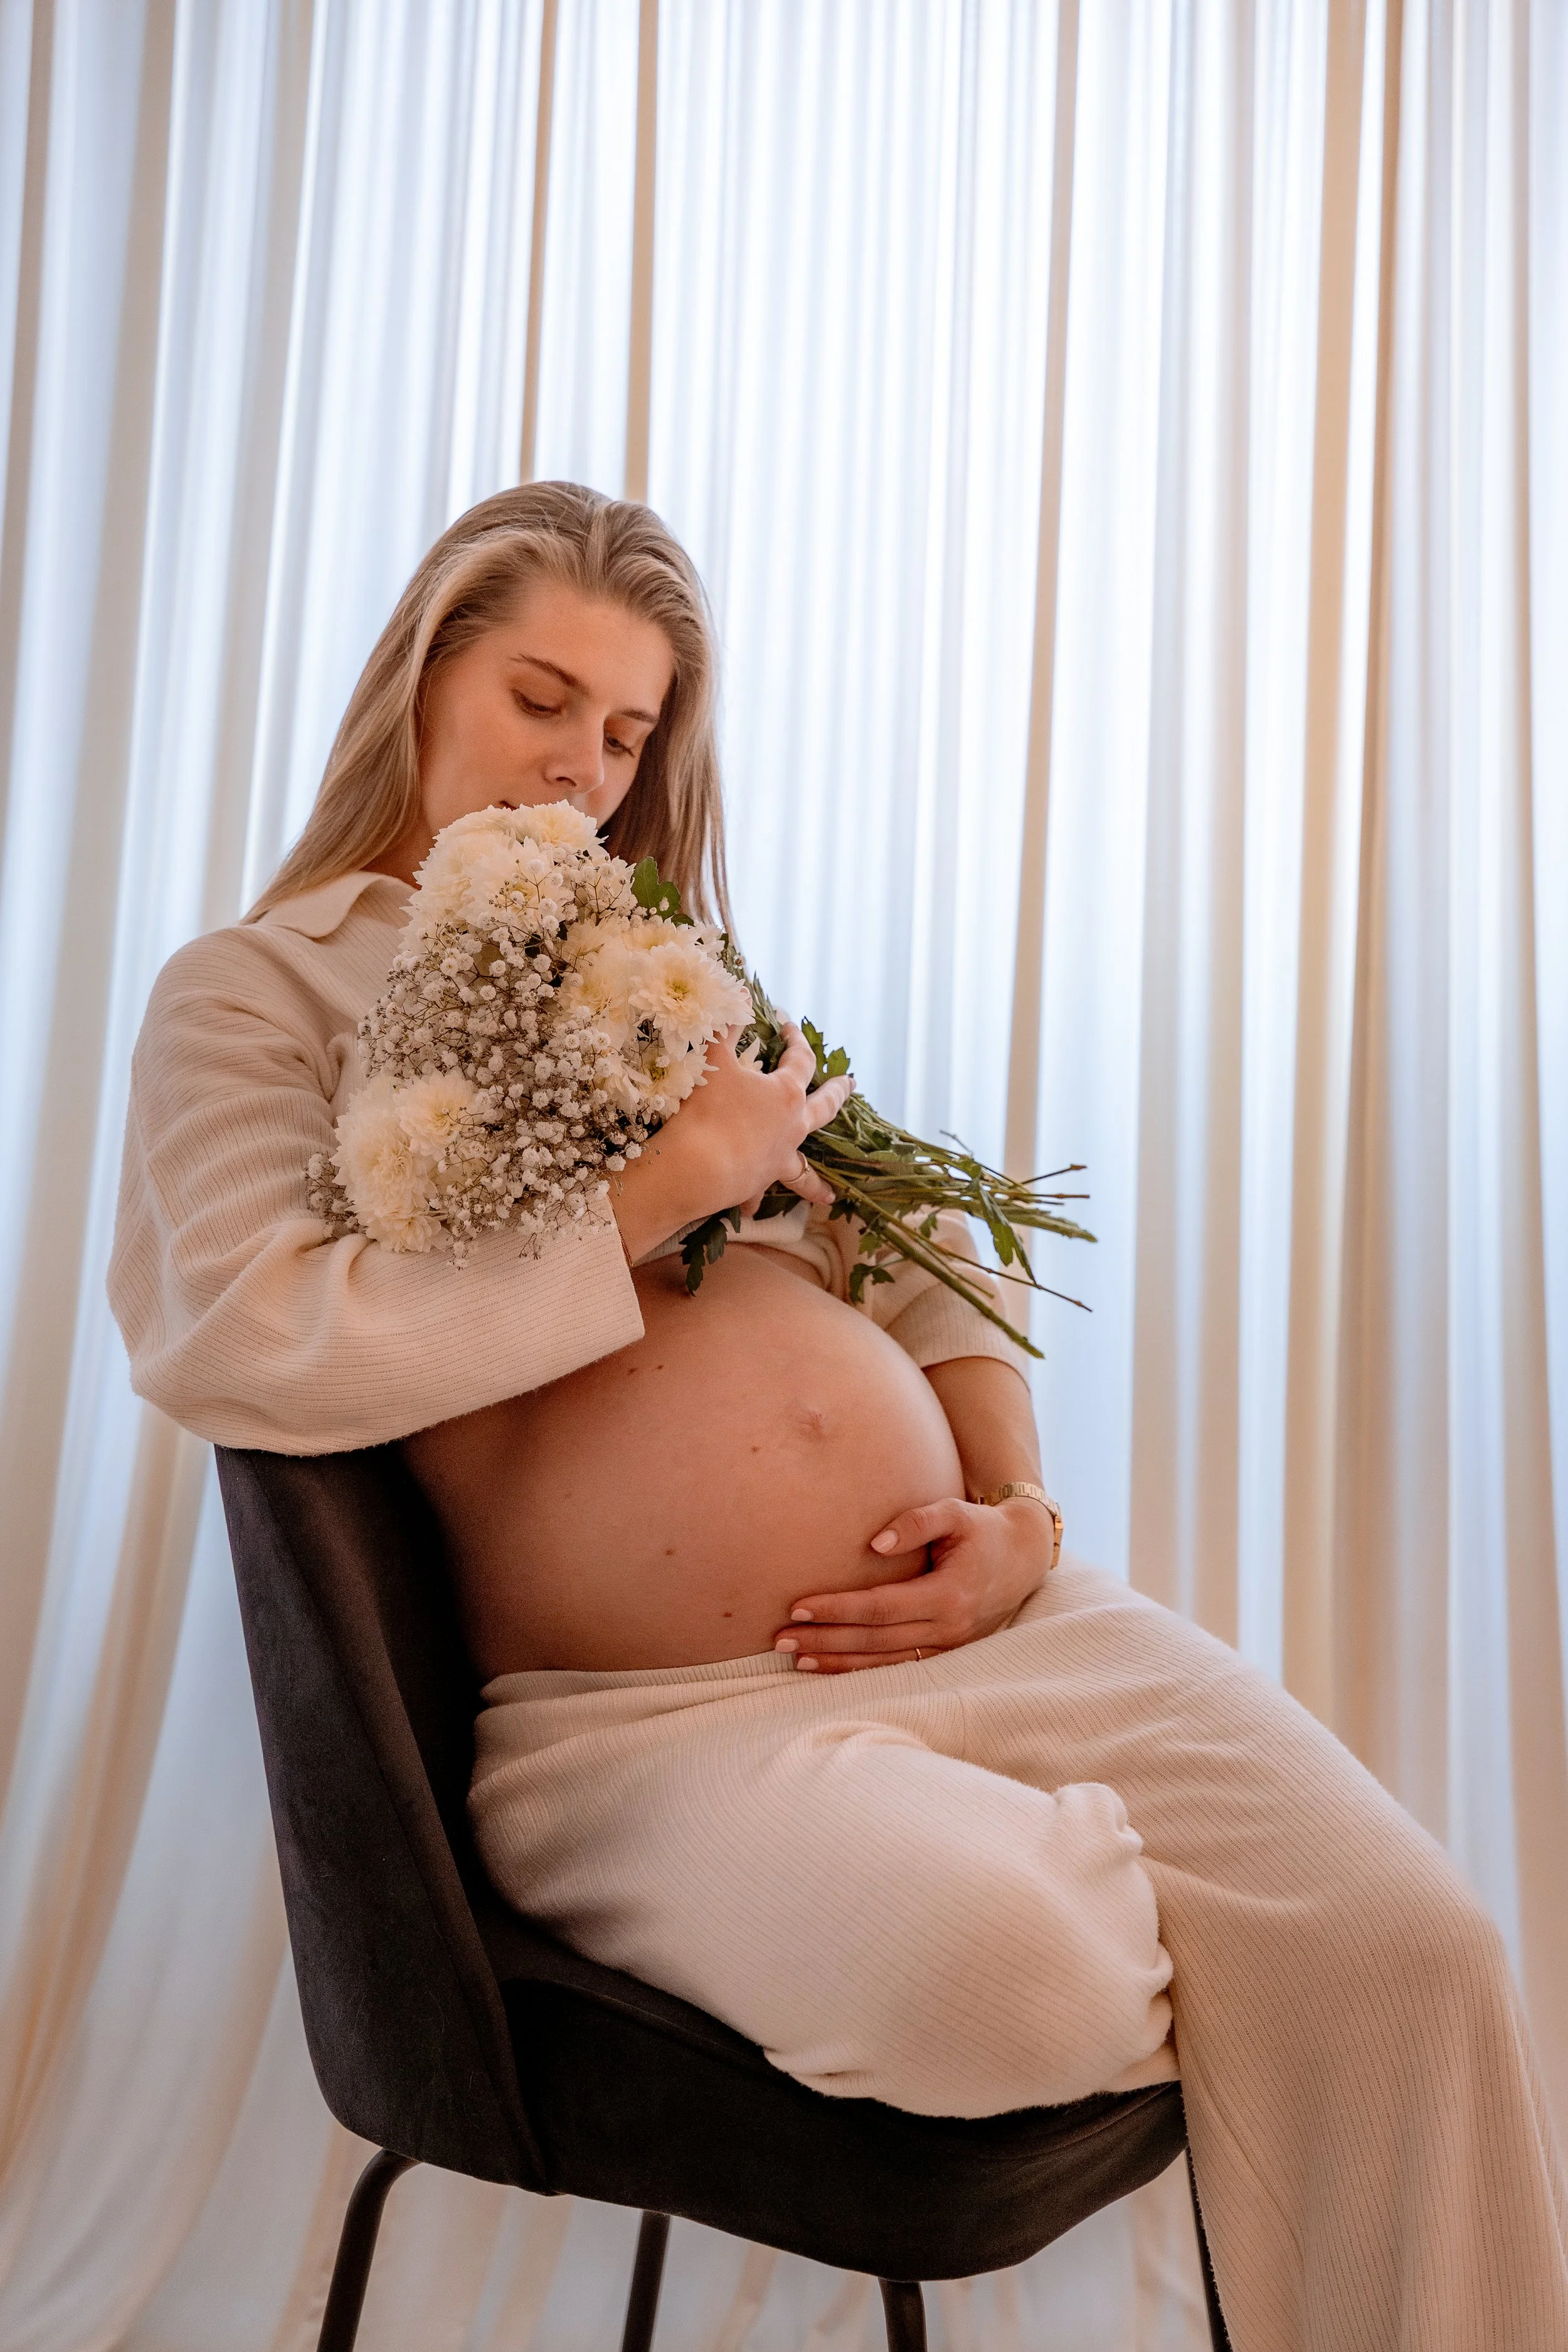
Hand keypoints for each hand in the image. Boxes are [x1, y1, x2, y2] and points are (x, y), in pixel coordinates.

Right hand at [608, 1021, 852, 1261]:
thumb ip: (726, 1025)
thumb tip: (738, 995)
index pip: (800, 1059)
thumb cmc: (707, 1109)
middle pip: (824, 1108)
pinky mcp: (759, 1182)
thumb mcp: (714, 1059)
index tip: (786, 1024)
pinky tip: (754, 1208)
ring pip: (805, 1170)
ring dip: (816, 1181)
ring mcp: (779, 1158)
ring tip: (830, 1193)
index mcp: (786, 1093)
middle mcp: (792, 1127)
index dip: (795, 1038)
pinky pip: (763, 1191)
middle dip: (837, 1093)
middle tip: (851, 1084)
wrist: (696, 1166)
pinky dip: (759, 1198)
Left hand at [773, 1496, 1051, 1672]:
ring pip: (882, 1661)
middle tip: (780, 1638)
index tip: (797, 1605)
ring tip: (794, 1656)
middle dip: (825, 1639)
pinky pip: (896, 1666)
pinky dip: (859, 1669)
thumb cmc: (982, 1529)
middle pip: (874, 1640)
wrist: (1022, 1557)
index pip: (881, 1607)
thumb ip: (916, 1522)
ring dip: (836, 1661)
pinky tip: (828, 1666)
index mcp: (950, 1596)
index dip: (838, 1608)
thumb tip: (874, 1543)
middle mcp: (949, 1630)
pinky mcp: (945, 1654)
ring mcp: (948, 1648)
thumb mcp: (955, 1512)